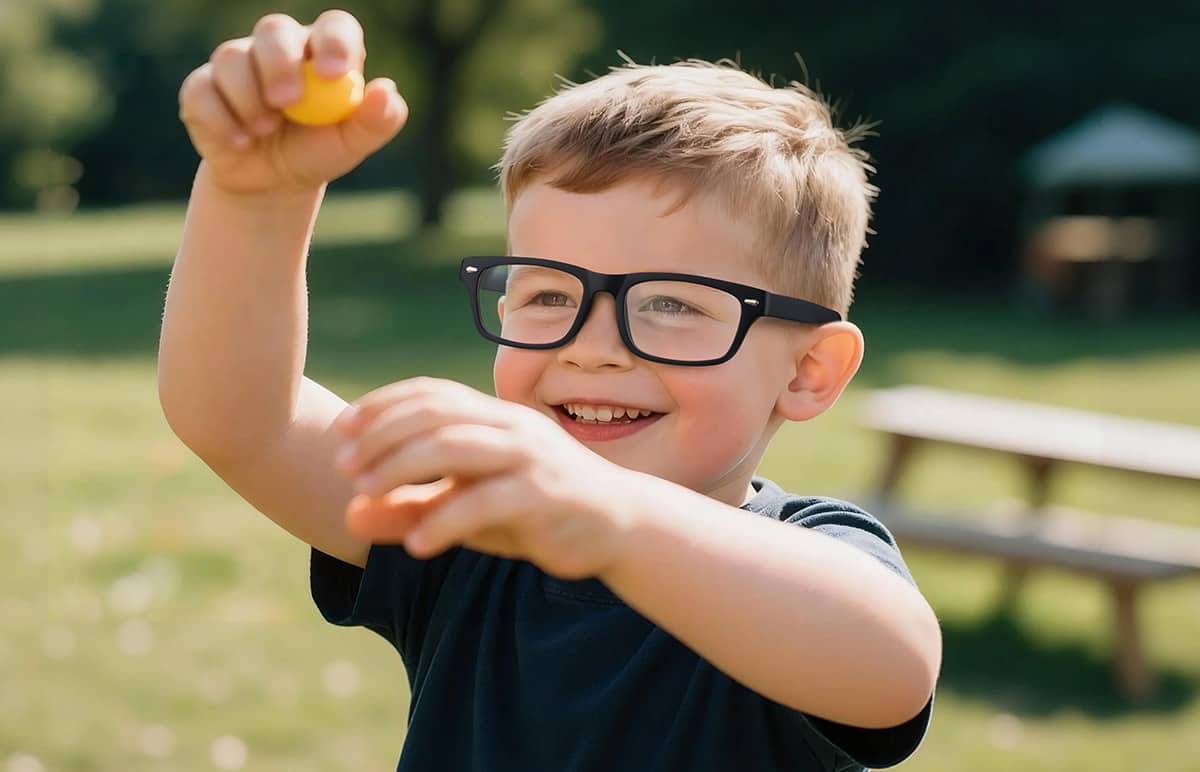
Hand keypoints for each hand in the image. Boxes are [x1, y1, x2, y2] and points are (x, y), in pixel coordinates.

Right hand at [178, 10, 407, 194]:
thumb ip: (378, 120)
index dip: (333, 43)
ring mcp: (238, 62)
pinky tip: (239, 142)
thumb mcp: (352, 144)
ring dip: (248, 99)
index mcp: (322, 52)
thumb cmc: (317, 152)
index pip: (334, 27)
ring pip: (231, 58)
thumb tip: (386, 91)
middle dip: (279, 64)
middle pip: (274, 30)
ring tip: (264, 132)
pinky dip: (220, 120)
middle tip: (287, 102)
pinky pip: (201, 90)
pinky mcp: (203, 86)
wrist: (272, 183)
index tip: (332, 74)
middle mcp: (280, 47)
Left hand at [332, 377, 639, 579]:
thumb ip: (413, 509)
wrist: (620, 526)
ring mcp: (530, 458)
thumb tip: (349, 517)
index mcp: (495, 416)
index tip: (341, 430)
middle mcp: (511, 427)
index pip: (431, 393)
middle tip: (343, 465)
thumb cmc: (537, 511)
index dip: (382, 405)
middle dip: (383, 435)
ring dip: (403, 468)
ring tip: (364, 493)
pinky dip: (447, 520)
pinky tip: (415, 545)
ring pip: (456, 447)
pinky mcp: (545, 496)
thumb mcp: (468, 509)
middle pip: (436, 415)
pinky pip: (487, 502)